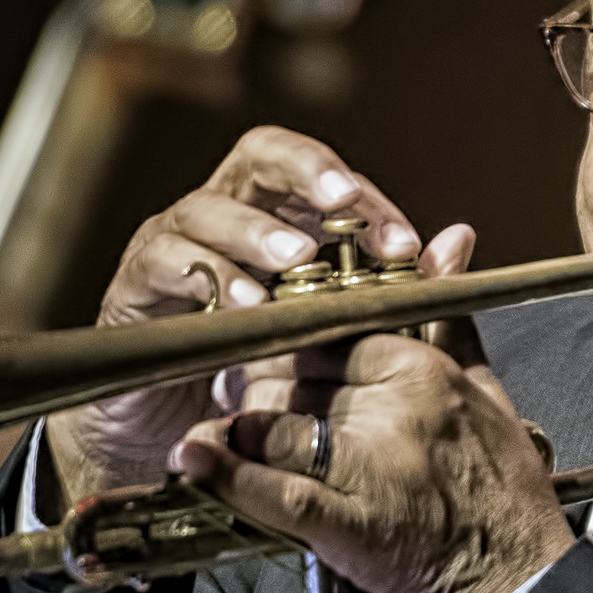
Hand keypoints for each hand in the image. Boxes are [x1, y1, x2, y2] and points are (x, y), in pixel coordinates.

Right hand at [44, 128, 428, 509]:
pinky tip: (243, 303)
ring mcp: (173, 244)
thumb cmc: (252, 374)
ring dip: (256, 231)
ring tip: (295, 259)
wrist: (170, 436)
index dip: (364, 198)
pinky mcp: (134, 285)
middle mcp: (223, 215)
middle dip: (306, 173)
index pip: (322, 178)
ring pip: (208, 207)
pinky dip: (207, 277)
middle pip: (260, 156)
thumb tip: (458, 241)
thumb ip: (392, 287)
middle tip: (344, 204)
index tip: (403, 244)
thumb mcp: (330, 334)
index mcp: (275, 217)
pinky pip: (164, 261)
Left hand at [169, 292, 576, 592]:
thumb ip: (451, 317)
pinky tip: (195, 460)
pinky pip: (272, 489)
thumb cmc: (502, 493)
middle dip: (259, 391)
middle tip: (245, 403)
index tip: (277, 361)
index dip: (292, 349)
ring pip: (270, 426)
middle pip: (290, 380)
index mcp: (422, 370)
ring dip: (240, 433)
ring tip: (228, 439)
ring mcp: (369, 466)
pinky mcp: (347, 524)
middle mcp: (394, 410)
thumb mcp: (487, 389)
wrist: (518, 581)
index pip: (328, 335)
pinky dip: (225, 475)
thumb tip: (451, 241)